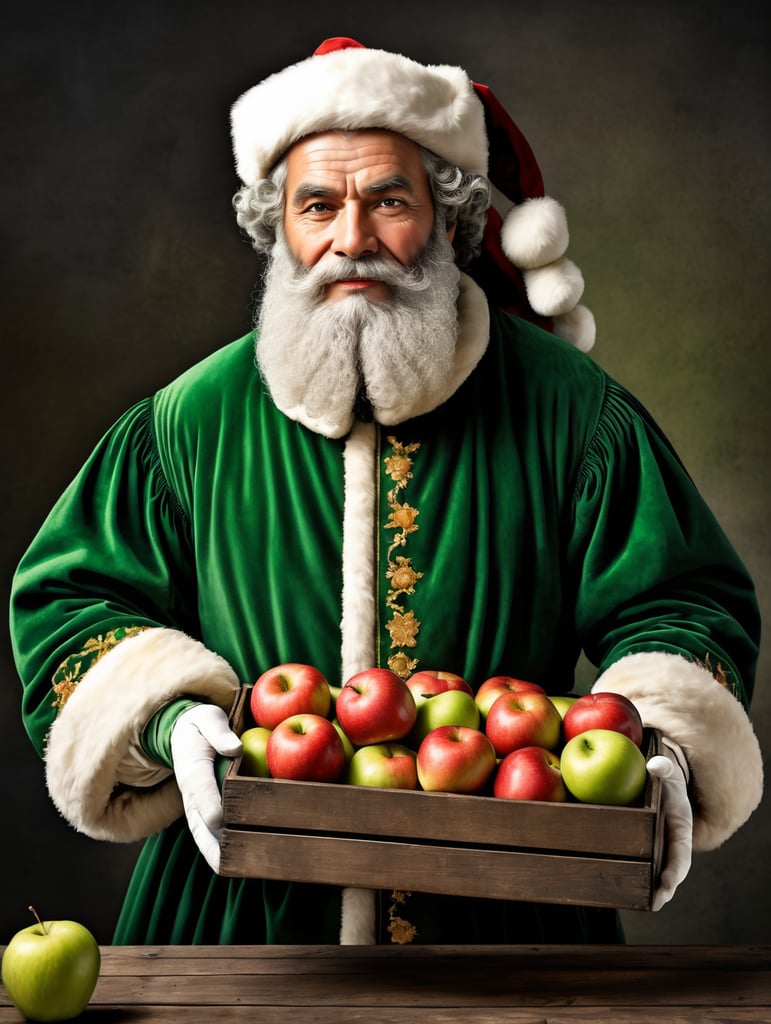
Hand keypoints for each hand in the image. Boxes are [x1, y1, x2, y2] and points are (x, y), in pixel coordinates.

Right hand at [170, 703, 241, 872]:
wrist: (183, 733)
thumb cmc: (201, 724)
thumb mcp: (208, 717)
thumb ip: (219, 731)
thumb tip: (236, 748)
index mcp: (192, 766)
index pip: (199, 787)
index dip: (208, 803)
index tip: (218, 818)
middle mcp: (190, 790)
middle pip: (197, 820)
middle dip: (210, 841)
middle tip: (225, 862)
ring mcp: (194, 802)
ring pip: (200, 832)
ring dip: (213, 852)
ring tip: (230, 869)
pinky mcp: (200, 809)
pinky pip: (205, 831)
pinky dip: (215, 849)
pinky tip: (232, 863)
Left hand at [646, 736, 692, 910]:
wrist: (660, 775)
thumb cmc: (662, 773)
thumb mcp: (665, 767)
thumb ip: (663, 767)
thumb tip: (655, 766)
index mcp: (680, 824)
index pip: (681, 850)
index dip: (676, 868)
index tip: (668, 883)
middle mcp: (672, 839)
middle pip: (672, 868)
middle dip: (666, 888)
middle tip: (655, 902)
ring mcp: (660, 843)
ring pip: (659, 870)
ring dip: (653, 888)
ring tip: (644, 904)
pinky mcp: (647, 844)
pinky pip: (644, 862)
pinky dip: (638, 876)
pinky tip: (625, 889)